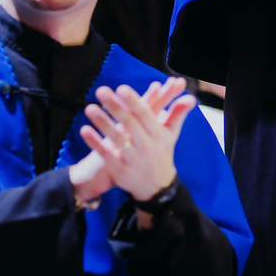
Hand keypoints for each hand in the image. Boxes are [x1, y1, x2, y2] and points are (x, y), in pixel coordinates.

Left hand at [79, 77, 196, 202]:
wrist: (156, 187)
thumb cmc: (162, 153)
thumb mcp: (171, 134)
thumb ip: (178, 114)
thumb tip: (191, 96)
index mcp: (158, 134)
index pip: (146, 115)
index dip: (134, 101)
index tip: (122, 88)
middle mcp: (147, 146)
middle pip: (129, 124)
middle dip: (115, 106)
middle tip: (102, 90)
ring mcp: (133, 160)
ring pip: (117, 139)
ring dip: (102, 122)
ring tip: (89, 108)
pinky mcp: (120, 172)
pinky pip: (106, 156)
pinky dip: (95, 143)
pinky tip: (84, 130)